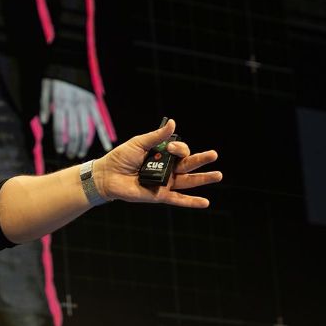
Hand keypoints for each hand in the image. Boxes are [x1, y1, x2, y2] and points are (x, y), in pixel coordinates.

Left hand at [40, 78, 111, 159]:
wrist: (71, 62)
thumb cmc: (57, 75)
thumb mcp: (46, 88)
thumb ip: (44, 105)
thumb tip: (45, 121)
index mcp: (60, 105)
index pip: (60, 129)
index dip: (60, 141)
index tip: (60, 150)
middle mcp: (73, 108)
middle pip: (73, 133)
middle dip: (72, 146)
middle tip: (70, 155)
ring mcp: (85, 107)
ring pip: (86, 130)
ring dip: (84, 144)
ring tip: (81, 153)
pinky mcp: (93, 104)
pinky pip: (99, 121)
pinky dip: (103, 134)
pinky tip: (106, 144)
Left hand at [93, 119, 220, 207]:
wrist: (107, 175)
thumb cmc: (121, 158)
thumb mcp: (139, 143)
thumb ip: (157, 136)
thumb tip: (173, 123)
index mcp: (163, 154)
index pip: (180, 151)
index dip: (180, 147)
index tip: (172, 146)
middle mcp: (167, 169)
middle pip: (189, 164)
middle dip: (202, 159)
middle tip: (214, 154)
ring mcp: (165, 183)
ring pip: (188, 181)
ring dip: (204, 179)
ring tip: (218, 175)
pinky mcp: (160, 195)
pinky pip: (179, 199)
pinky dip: (192, 202)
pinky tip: (206, 202)